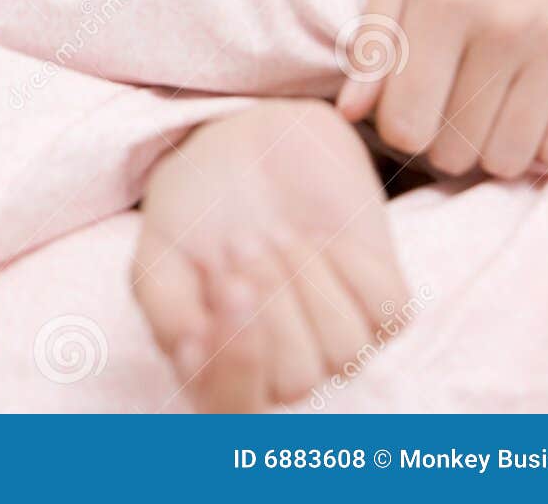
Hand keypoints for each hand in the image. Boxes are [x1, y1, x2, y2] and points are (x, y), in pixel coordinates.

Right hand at [132, 100, 407, 411]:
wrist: (243, 139)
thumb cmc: (195, 207)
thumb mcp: (158, 255)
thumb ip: (168, 312)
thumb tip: (194, 354)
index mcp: (221, 366)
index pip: (233, 408)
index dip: (238, 360)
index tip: (228, 283)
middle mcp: (281, 364)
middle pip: (296, 379)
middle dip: (272, 300)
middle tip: (243, 238)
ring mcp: (334, 335)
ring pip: (346, 349)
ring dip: (309, 280)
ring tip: (279, 233)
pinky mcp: (380, 300)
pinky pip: (389, 312)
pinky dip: (354, 267)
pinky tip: (325, 236)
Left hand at [335, 0, 547, 178]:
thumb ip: (372, 43)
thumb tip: (347, 113)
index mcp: (443, 1)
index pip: (406, 121)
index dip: (399, 132)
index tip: (409, 113)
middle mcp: (504, 24)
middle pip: (456, 148)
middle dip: (444, 144)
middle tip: (451, 113)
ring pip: (507, 159)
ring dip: (490, 153)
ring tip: (488, 117)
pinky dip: (539, 150)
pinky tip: (529, 116)